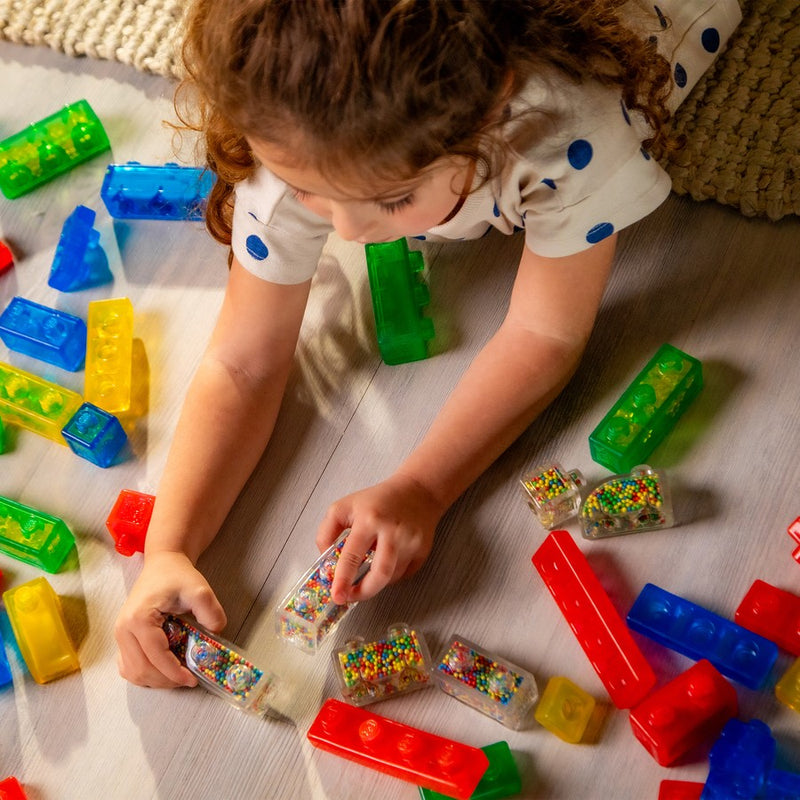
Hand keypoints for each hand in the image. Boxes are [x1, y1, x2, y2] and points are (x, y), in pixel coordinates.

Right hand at [114, 551, 226, 687]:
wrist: (163, 564)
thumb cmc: (178, 576)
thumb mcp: (200, 590)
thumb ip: (211, 612)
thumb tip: (216, 635)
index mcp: (139, 618)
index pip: (156, 656)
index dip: (174, 673)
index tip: (192, 679)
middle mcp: (123, 629)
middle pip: (141, 669)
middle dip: (166, 680)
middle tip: (188, 679)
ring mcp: (120, 635)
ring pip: (132, 672)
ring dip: (155, 680)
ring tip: (178, 675)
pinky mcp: (123, 638)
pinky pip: (128, 666)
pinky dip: (145, 674)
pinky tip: (163, 669)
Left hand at [316, 472, 444, 603]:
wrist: (417, 491)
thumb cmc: (377, 500)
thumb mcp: (344, 507)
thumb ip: (327, 532)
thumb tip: (326, 562)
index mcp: (369, 519)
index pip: (353, 556)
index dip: (343, 580)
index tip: (336, 596)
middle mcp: (392, 531)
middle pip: (380, 574)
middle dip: (363, 592)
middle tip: (350, 597)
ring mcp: (411, 542)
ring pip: (391, 577)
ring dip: (375, 582)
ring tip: (366, 574)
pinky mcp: (422, 550)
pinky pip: (403, 575)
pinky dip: (391, 576)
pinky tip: (384, 562)